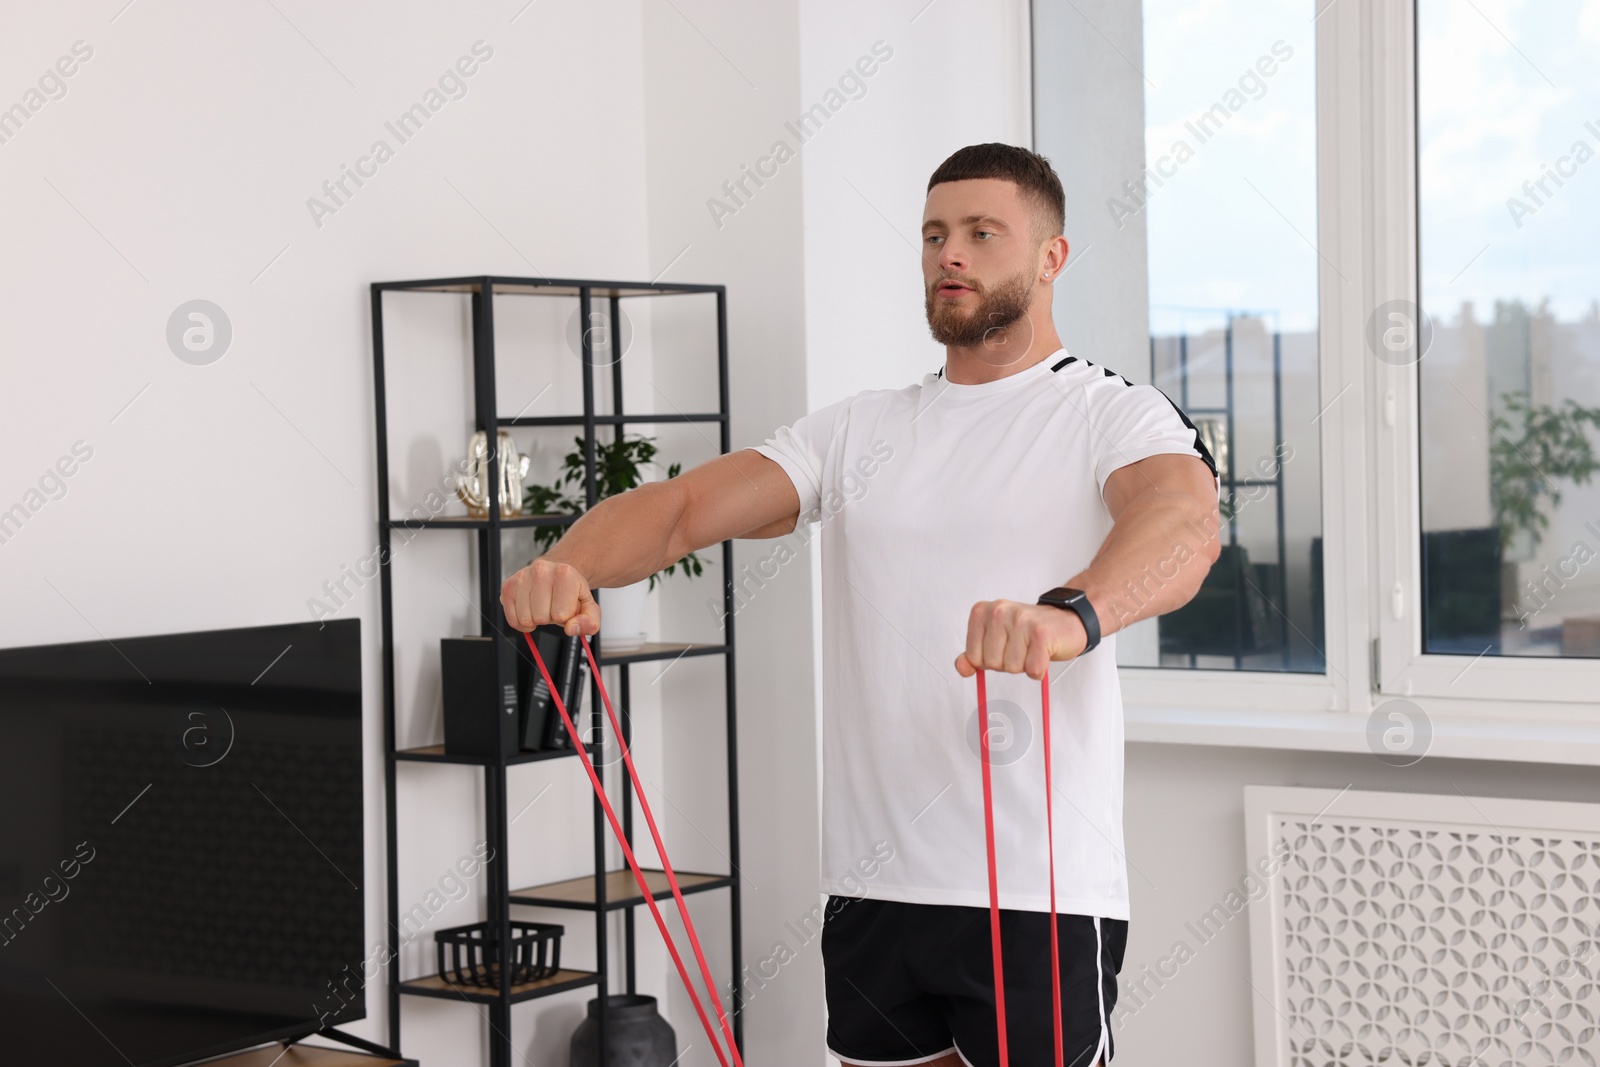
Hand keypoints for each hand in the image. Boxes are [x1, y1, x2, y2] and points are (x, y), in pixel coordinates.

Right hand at [500, 558, 601, 635]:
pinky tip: (531, 610)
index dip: (566, 617)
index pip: (561, 615)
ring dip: (536, 620)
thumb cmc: (572, 591)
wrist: (558, 574)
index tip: (566, 606)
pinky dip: (522, 623)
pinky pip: (513, 620)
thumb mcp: (589, 607)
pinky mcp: (508, 587)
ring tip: (543, 606)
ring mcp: (522, 577)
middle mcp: (541, 570)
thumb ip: (589, 622)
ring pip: (526, 620)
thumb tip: (571, 629)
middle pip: (541, 618)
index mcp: (564, 573)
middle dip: (550, 618)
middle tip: (553, 606)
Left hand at [954, 599, 1087, 679]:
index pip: (973, 656)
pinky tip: (1043, 653)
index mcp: (982, 611)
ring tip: (1032, 648)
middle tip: (1021, 647)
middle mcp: (999, 611)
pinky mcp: (1041, 633)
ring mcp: (1020, 620)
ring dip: (1024, 665)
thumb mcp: (994, 639)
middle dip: (1007, 663)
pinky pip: (1032, 669)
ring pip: (1011, 667)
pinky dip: (1039, 669)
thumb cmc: (1028, 632)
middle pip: (991, 663)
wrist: (1065, 621)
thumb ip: (974, 653)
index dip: (989, 660)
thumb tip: (962, 668)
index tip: (1003, 647)